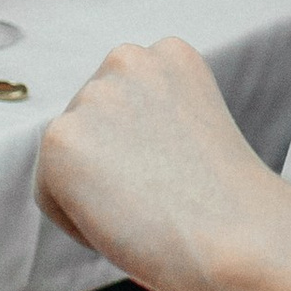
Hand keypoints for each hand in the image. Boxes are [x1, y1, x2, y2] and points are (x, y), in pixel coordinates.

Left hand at [34, 38, 280, 290]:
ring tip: (144, 210)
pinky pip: (48, 194)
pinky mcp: (62, 138)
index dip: (141, 154)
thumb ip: (150, 117)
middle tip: (157, 198)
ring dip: (92, 192)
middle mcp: (128, 59)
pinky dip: (77, 222)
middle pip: (89, 127)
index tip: (172, 177)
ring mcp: (92, 96)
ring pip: (66, 160)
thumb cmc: (230, 206)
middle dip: (111, 167)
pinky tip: (124, 223)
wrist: (241, 237)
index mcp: (168, 53)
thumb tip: (105, 148)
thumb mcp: (194, 128)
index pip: (121, 106)